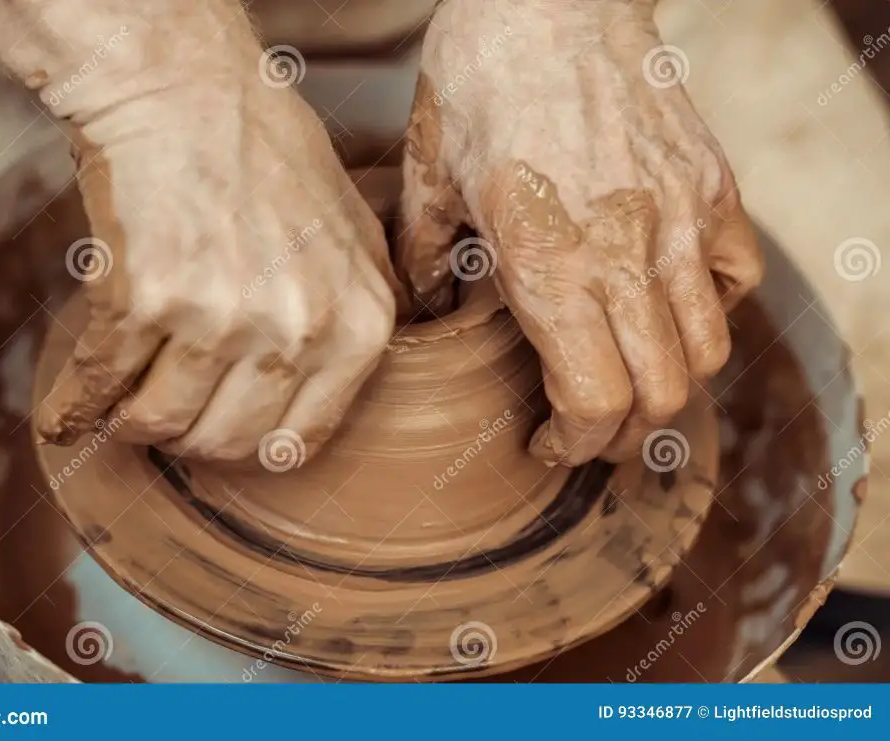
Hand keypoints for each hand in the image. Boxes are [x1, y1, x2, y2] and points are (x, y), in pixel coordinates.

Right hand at [35, 50, 399, 462]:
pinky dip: (73, 409)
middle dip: (188, 437)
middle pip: (226, 442)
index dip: (251, 447)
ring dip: (132, 424)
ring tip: (123, 407)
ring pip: (160, 423)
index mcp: (359, 325)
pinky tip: (65, 417)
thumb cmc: (268, 150)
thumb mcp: (351, 232)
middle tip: (169, 415)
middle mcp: (298, 331)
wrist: (185, 89)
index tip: (223, 437)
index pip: (301, 439)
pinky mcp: (146, 302)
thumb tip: (348, 369)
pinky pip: (100, 386)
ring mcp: (222, 319)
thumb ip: (360, 307)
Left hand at [396, 0, 762, 465]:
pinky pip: (737, 280)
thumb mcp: (429, 174)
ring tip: (630, 381)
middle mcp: (626, 253)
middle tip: (590, 430)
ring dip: (670, 386)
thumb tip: (424, 311)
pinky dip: (710, 312)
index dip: (576, 444)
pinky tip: (667, 303)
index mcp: (549, 262)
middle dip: (623, 435)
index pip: (593, 398)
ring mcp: (681, 220)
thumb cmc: (481, 75)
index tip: (551, 443)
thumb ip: (425, 258)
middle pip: (659, 395)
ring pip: (708, 351)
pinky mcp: (715, 189)